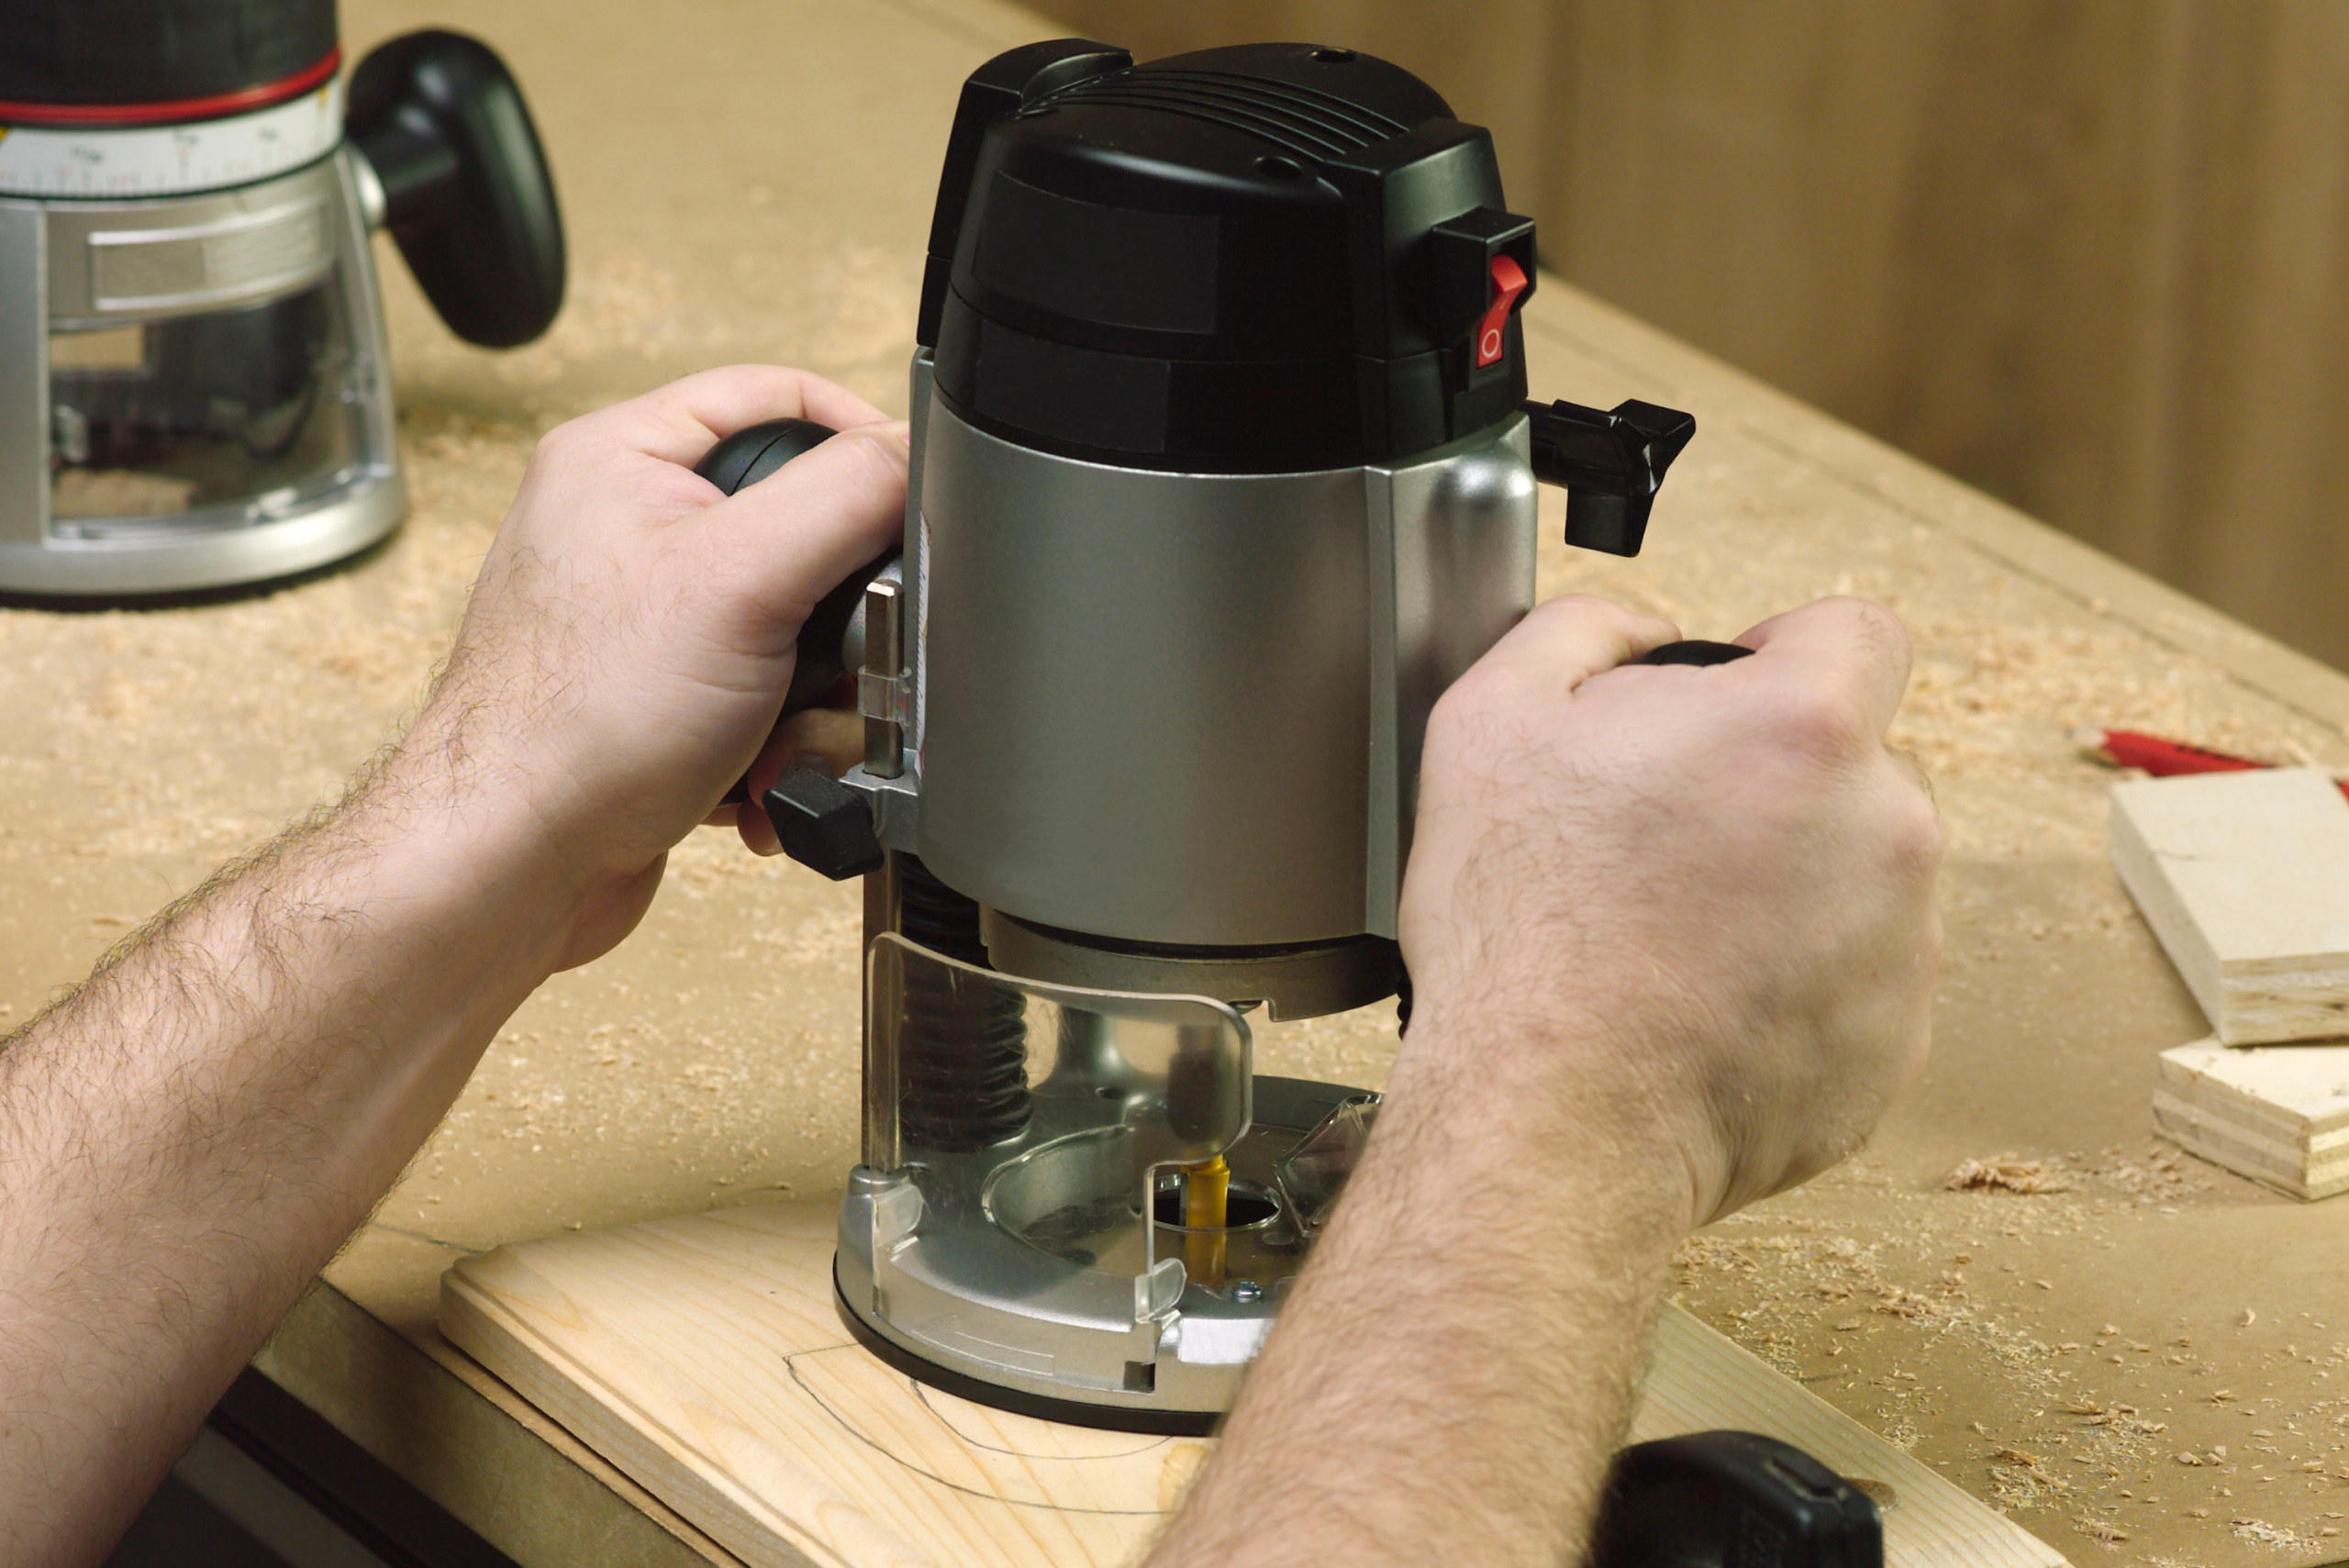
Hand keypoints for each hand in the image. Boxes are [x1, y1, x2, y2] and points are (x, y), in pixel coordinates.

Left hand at [405, 366, 908, 969]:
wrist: (513, 867)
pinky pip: (762, 703)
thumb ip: (846, 497)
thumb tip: (917, 451)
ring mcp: (640, 619)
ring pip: (793, 632)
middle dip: (838, 618)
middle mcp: (623, 526)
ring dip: (811, 704)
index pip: (777, 396)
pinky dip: (777, 752)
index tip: (908, 503)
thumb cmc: (579, 725)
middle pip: (800, 529)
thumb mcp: (744, 580)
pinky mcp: (657, 699)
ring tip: (782, 743)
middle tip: (834, 660)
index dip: (859, 441)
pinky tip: (756, 782)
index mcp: (621, 456)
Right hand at [1396, 594, 1940, 1225]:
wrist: (1547, 1118)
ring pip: (1859, 875)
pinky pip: (1854, 982)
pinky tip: (1697, 1005)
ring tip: (1671, 937)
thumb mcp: (1489, 722)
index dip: (1787, 651)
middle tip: (1662, 838)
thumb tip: (1639, 630)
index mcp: (1804, 728)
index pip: (1860, 631)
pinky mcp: (1895, 1047)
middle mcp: (1886, 829)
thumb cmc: (1520, 931)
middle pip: (1854, 762)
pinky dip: (1793, 985)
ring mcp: (1903, 947)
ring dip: (1787, 886)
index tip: (1733, 698)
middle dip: (1772, 782)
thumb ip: (1580, 630)